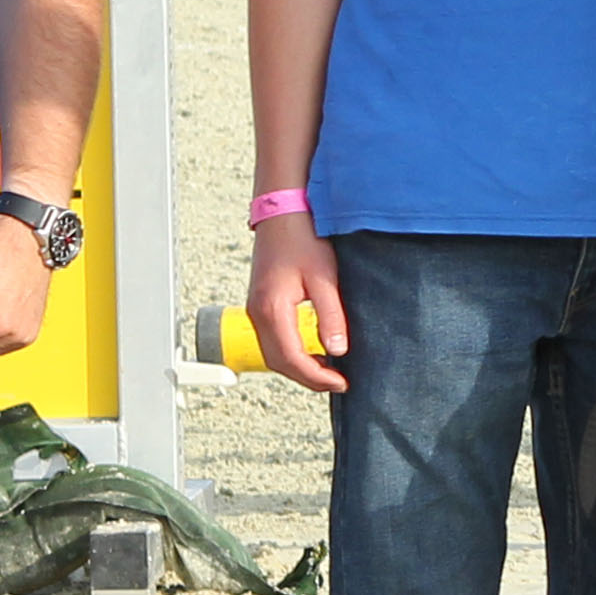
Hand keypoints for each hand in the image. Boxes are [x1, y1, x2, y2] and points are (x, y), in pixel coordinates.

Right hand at [246, 216, 353, 395]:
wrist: (281, 211)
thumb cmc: (302, 237)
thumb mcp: (324, 277)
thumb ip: (331, 316)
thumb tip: (338, 350)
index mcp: (271, 309)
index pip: (292, 359)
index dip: (317, 377)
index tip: (341, 383)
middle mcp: (256, 313)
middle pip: (279, 362)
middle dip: (308, 377)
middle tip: (337, 382)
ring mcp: (255, 309)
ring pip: (273, 354)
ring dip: (298, 367)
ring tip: (328, 370)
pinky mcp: (260, 304)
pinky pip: (272, 339)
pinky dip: (291, 352)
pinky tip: (312, 350)